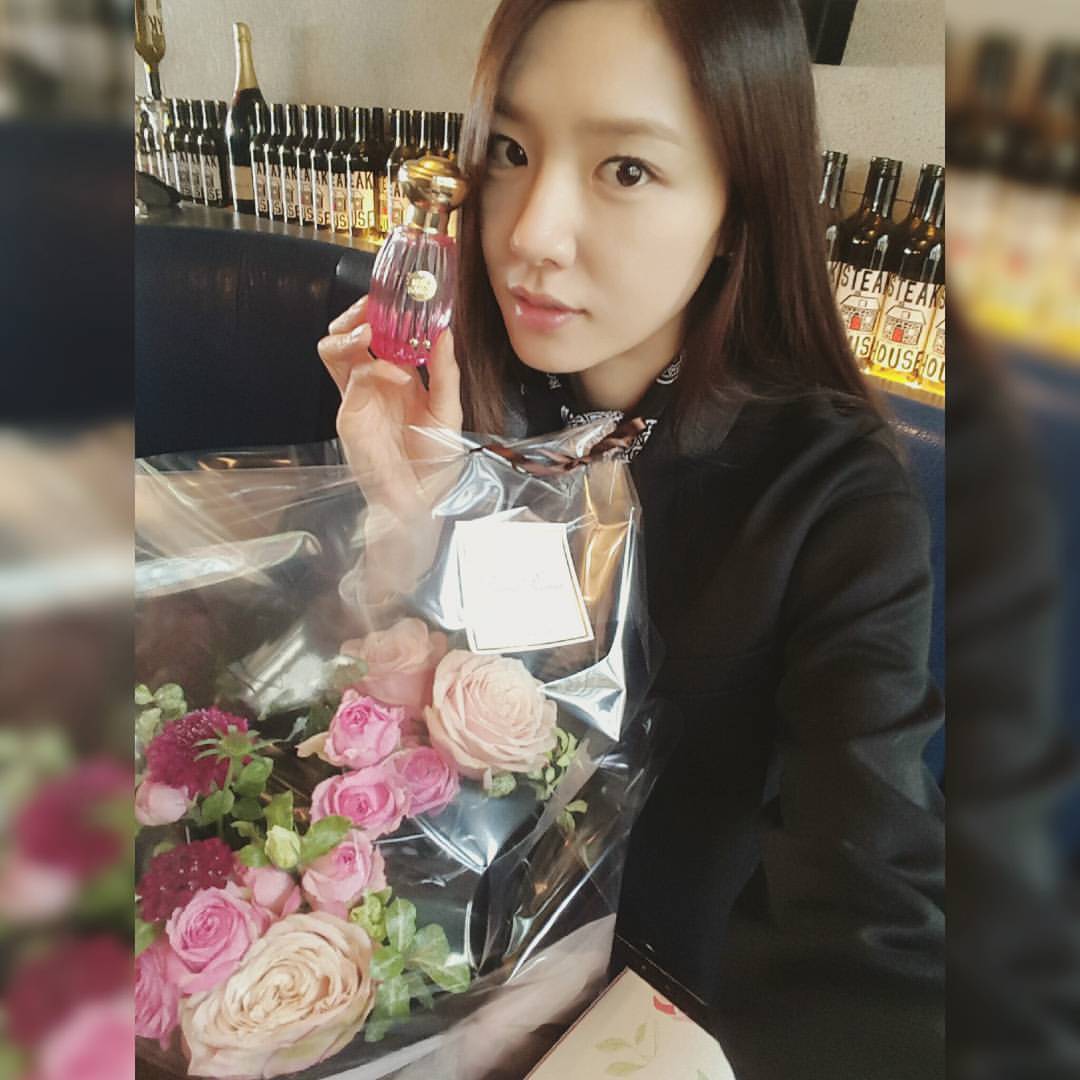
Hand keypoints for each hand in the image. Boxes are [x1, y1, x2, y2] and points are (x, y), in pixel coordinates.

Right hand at [318, 294, 463, 519]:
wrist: (418, 502)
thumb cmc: (434, 464)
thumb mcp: (449, 412)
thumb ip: (445, 372)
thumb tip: (445, 332)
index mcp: (400, 378)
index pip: (384, 334)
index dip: (388, 312)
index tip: (403, 295)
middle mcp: (375, 382)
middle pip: (351, 332)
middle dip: (359, 311)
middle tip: (376, 303)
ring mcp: (358, 395)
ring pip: (335, 346)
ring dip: (348, 329)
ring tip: (370, 328)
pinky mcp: (349, 411)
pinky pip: (348, 374)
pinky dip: (365, 360)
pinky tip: (388, 365)